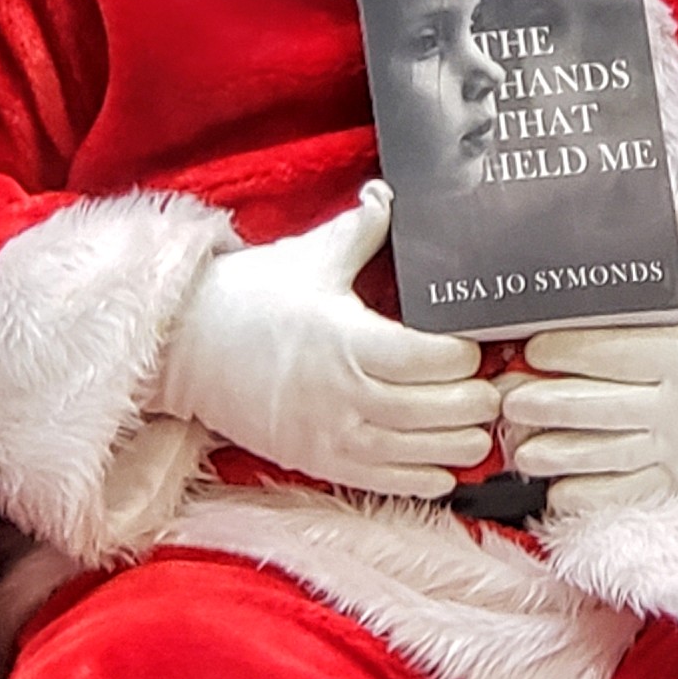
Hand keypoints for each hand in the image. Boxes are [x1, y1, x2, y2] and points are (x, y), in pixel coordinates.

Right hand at [154, 180, 498, 499]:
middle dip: (477, 400)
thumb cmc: (248, 298)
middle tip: (494, 386)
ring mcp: (331, 436)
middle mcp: (344, 394)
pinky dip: (425, 480)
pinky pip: (387, 484)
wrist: (183, 348)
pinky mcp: (318, 463)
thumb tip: (391, 194)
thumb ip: (362, 229)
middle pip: (439, 410)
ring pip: (421, 454)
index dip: (467, 356)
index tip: (478, 345)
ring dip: (460, 443)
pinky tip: (446, 468)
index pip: (434, 359)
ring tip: (478, 426)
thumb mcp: (310, 256)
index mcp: (348, 339)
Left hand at [501, 197, 677, 508]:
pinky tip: (556, 492)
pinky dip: (593, 496)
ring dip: (559, 454)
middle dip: (548, 403)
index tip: (532, 347)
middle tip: (503, 399)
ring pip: (610, 454)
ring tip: (517, 448)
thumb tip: (673, 195)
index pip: (616, 351)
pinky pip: (633, 494)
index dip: (569, 350)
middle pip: (602, 405)